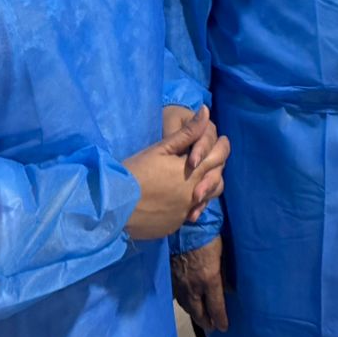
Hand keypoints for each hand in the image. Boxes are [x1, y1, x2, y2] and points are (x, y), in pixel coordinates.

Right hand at [124, 109, 230, 239]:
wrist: (114, 206)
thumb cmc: (135, 172)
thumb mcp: (160, 149)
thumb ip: (187, 132)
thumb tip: (206, 112)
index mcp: (193, 173)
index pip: (219, 157)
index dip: (223, 147)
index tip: (222, 140)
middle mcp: (194, 194)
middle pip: (217, 180)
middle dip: (216, 169)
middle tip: (209, 160)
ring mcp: (185, 212)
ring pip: (206, 199)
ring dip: (206, 188)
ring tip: (198, 180)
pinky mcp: (174, 224)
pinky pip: (189, 213)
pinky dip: (189, 204)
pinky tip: (178, 198)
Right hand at [171, 237, 228, 331]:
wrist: (182, 227)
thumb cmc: (207, 236)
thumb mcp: (222, 254)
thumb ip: (225, 274)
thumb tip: (230, 289)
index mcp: (209, 280)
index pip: (216, 307)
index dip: (220, 319)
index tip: (224, 328)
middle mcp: (193, 287)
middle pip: (199, 312)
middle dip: (206, 322)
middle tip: (212, 327)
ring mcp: (180, 284)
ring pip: (187, 306)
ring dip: (195, 314)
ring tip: (200, 318)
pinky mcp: (171, 278)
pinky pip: (178, 297)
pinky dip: (184, 304)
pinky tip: (187, 304)